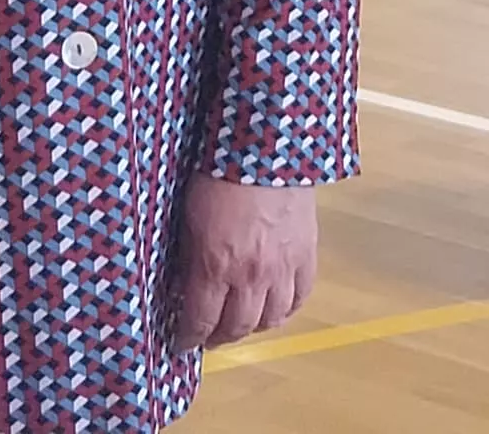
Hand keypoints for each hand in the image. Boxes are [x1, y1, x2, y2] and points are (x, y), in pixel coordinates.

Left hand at [169, 177, 319, 352]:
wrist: (264, 144)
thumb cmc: (218, 170)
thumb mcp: (188, 217)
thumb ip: (188, 256)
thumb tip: (182, 283)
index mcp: (214, 266)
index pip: (200, 321)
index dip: (189, 339)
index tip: (182, 343)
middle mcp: (250, 276)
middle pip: (237, 328)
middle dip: (219, 338)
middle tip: (209, 337)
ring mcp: (282, 267)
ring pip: (271, 320)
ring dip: (253, 327)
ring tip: (241, 324)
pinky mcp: (306, 254)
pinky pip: (301, 297)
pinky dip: (287, 309)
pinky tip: (275, 307)